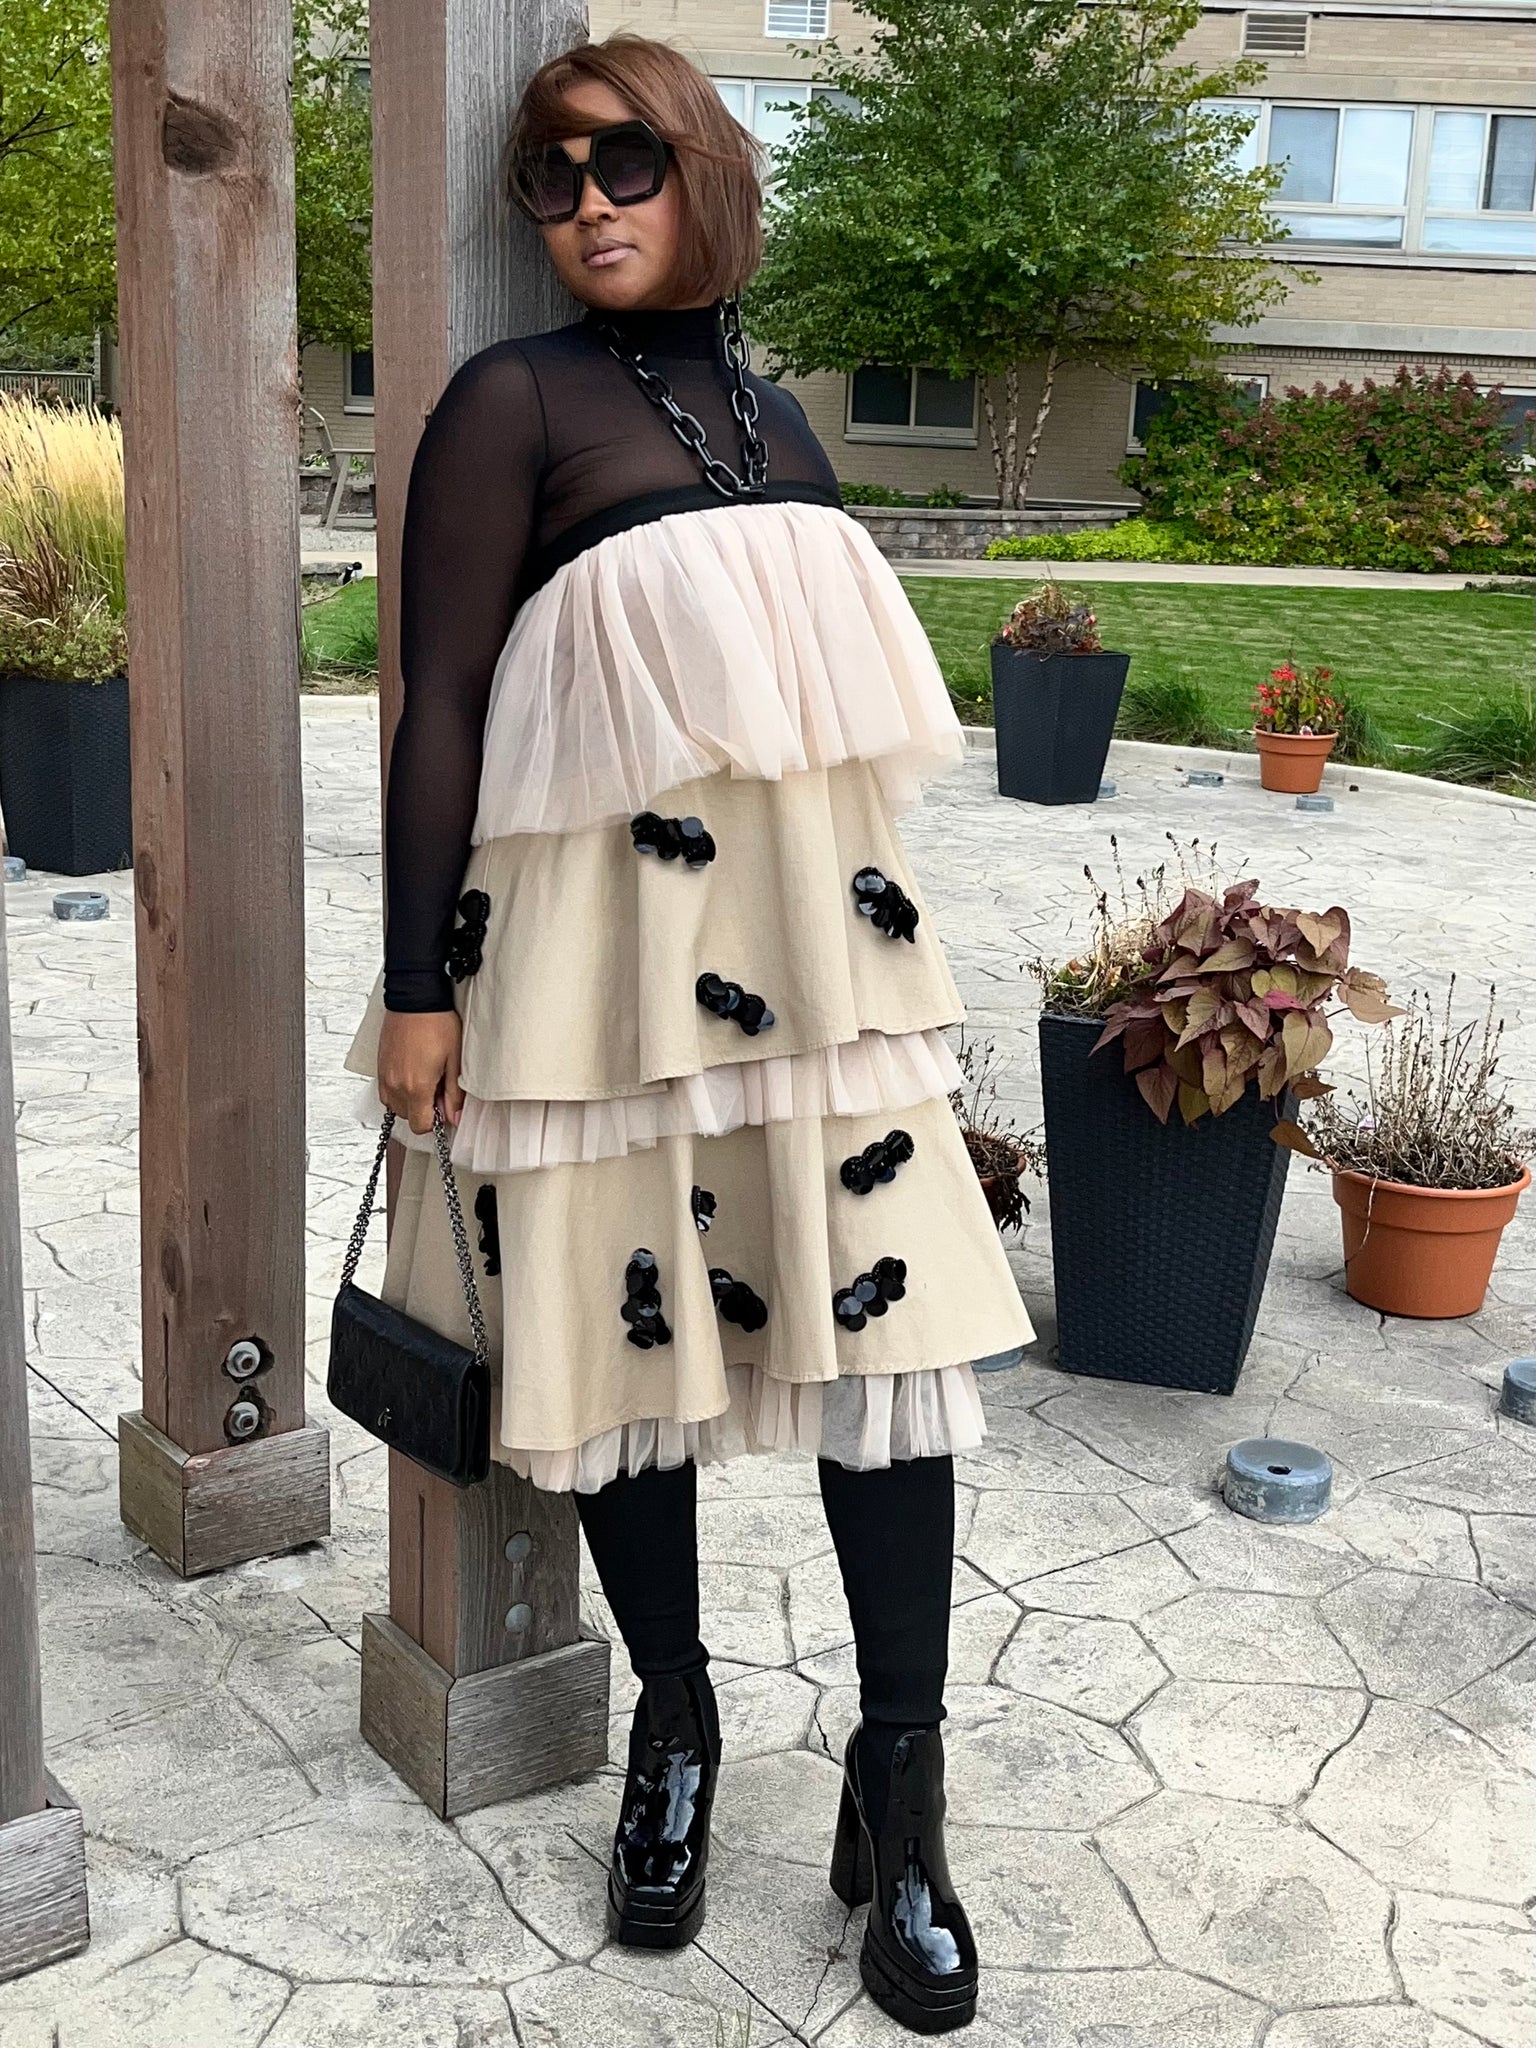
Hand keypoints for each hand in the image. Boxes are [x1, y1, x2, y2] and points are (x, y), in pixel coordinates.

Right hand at [377, 1009, 464, 1134]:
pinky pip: (385, 1093)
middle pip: (408, 1117)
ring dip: (410, 1101)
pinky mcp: (379, 1067)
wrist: (415, 999)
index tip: (444, 1105)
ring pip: (395, 1106)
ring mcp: (385, 1076)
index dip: (435, 1120)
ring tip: (424, 1079)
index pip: (421, 1126)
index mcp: (417, 1087)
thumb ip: (454, 1093)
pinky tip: (411, 1075)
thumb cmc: (436, 1023)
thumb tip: (455, 1115)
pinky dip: (398, 1091)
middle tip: (437, 1088)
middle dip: (423, 1110)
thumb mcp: (454, 1060)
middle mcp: (396, 1085)